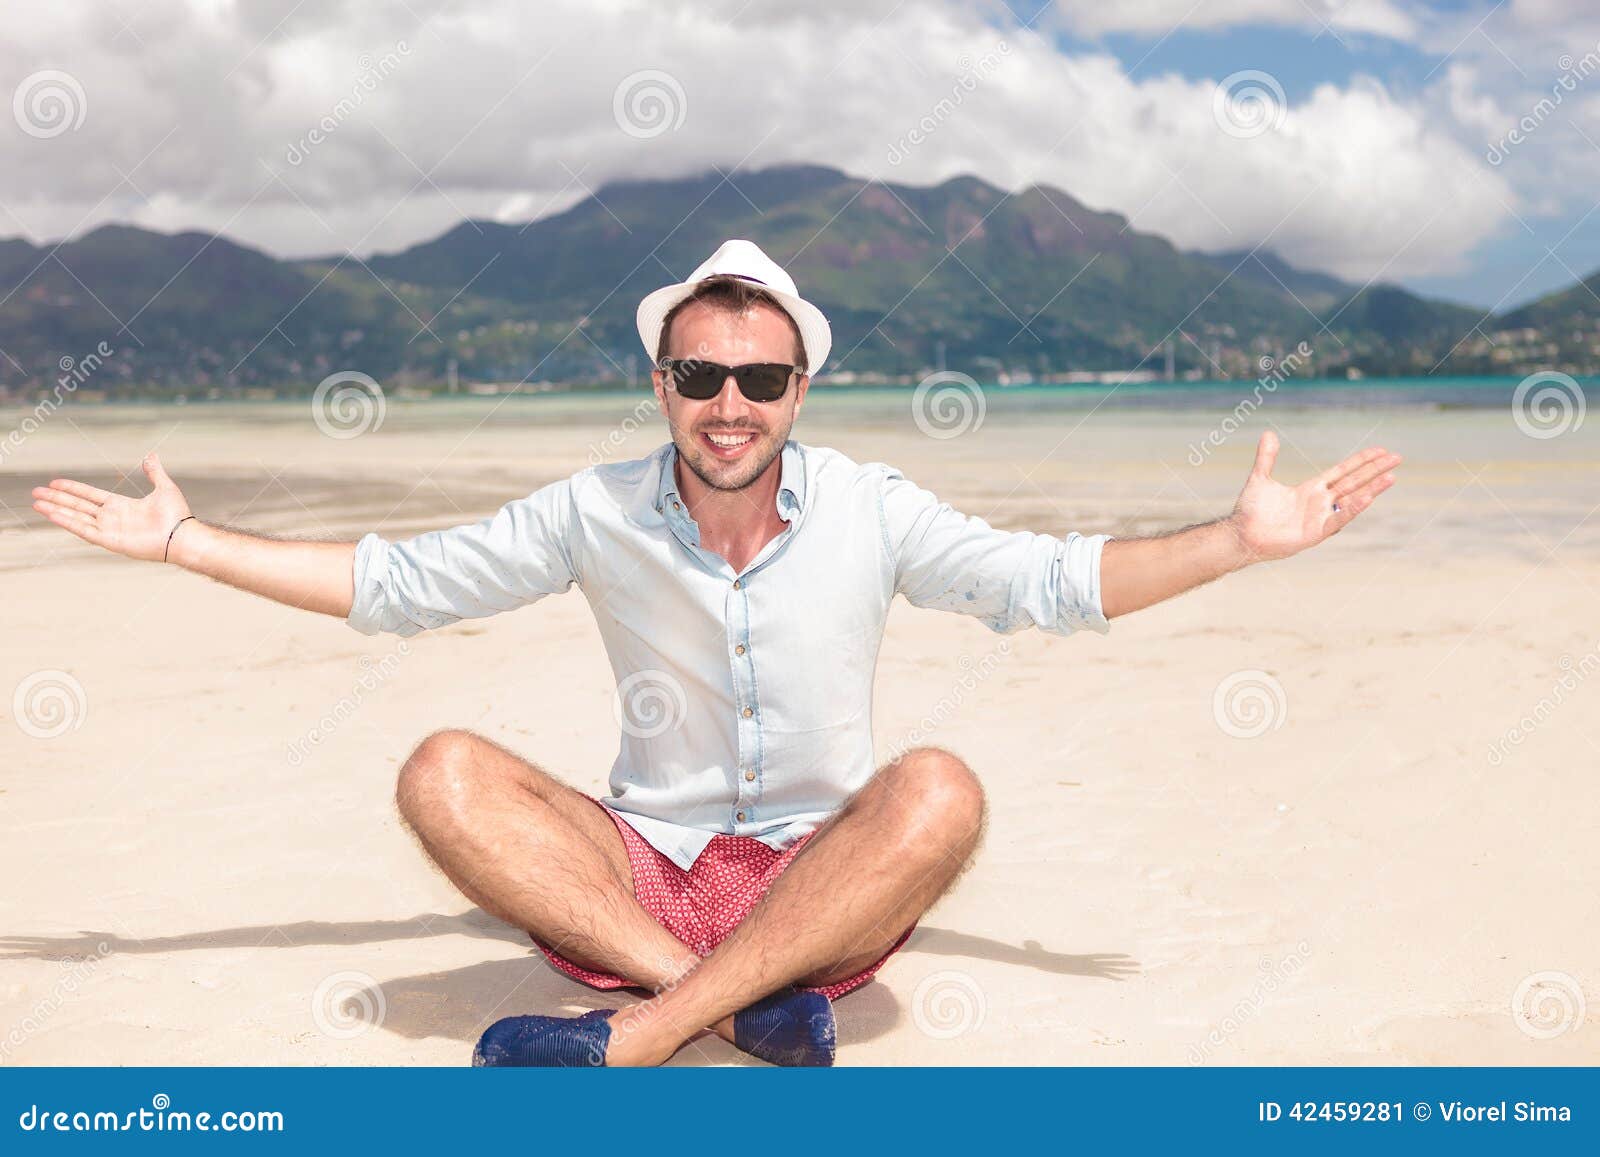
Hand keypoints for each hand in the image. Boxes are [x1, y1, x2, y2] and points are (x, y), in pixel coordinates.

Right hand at [32, 452, 193, 562]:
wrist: (183, 536)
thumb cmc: (177, 515)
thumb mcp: (164, 487)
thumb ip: (154, 472)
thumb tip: (151, 455)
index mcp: (122, 506)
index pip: (90, 495)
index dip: (73, 489)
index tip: (55, 482)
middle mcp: (112, 518)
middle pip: (78, 506)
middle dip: (57, 499)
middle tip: (36, 492)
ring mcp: (110, 530)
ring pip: (76, 518)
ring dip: (56, 510)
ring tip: (37, 504)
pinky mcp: (110, 541)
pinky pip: (84, 531)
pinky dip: (68, 523)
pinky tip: (53, 515)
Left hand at [1229, 431, 1399, 562]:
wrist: (1241, 534)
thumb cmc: (1251, 511)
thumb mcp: (1260, 478)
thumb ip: (1266, 457)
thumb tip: (1269, 433)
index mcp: (1312, 489)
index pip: (1343, 471)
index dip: (1361, 461)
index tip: (1381, 450)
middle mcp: (1321, 503)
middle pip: (1354, 482)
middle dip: (1375, 470)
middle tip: (1397, 457)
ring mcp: (1320, 518)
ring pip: (1352, 500)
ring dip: (1372, 489)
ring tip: (1391, 477)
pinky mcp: (1315, 533)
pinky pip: (1338, 519)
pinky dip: (1352, 509)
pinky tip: (1367, 497)